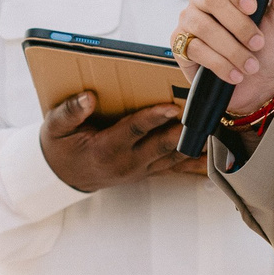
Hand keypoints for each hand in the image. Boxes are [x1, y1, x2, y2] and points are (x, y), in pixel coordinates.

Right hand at [40, 93, 205, 189]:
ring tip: (218, 131)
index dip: (153, 118)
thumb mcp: (55, 128)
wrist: (62, 176)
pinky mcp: (148, 172)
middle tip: (206, 117)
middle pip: (162, 145)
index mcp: (106, 148)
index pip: (134, 130)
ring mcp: (140, 170)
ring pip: (174, 158)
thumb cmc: (60, 147)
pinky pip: (176, 169)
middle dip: (186, 131)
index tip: (171, 106)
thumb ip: (70, 112)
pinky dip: (196, 164)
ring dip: (197, 146)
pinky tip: (217, 159)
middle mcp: (127, 162)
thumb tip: (88, 98)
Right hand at [175, 0, 273, 117]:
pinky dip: (220, 64)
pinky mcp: (181, 45)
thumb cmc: (270, 45)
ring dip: (232, 49)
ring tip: (251, 65)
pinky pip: (195, 48)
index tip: (253, 8)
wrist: (261, 82)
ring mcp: (189, 21)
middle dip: (238, 24)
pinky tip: (235, 74)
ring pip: (203, 26)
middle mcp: (202, 0)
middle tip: (258, 43)